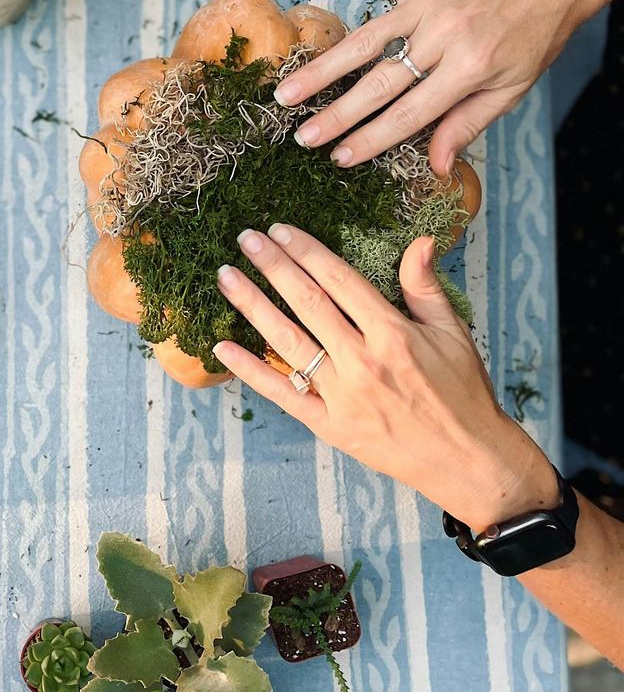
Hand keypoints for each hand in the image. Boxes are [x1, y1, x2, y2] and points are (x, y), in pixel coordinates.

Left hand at [211, 224, 555, 529]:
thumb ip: (425, 287)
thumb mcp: (453, 334)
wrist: (469, 462)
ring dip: (252, 305)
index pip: (338, 280)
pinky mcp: (329, 426)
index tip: (280, 229)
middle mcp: (362, 361)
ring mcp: (342, 396)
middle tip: (246, 239)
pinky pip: (281, 393)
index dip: (306, 250)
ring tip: (227, 276)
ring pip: (287, 341)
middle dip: (273, 266)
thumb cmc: (462, 394)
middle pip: (307, 303)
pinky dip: (250, 370)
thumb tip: (417, 241)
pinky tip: (222, 346)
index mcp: (392, 334)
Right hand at [272, 0, 603, 174]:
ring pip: (365, 39)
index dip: (372, 139)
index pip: (411, 113)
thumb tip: (433, 165)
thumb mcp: (513, 86)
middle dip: (337, 114)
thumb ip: (468, 122)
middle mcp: (446, 33)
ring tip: (287, 90)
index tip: (338, 158)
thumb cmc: (537, 33)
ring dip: (322, 66)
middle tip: (301, 136)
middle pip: (380, 82)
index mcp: (471, 66)